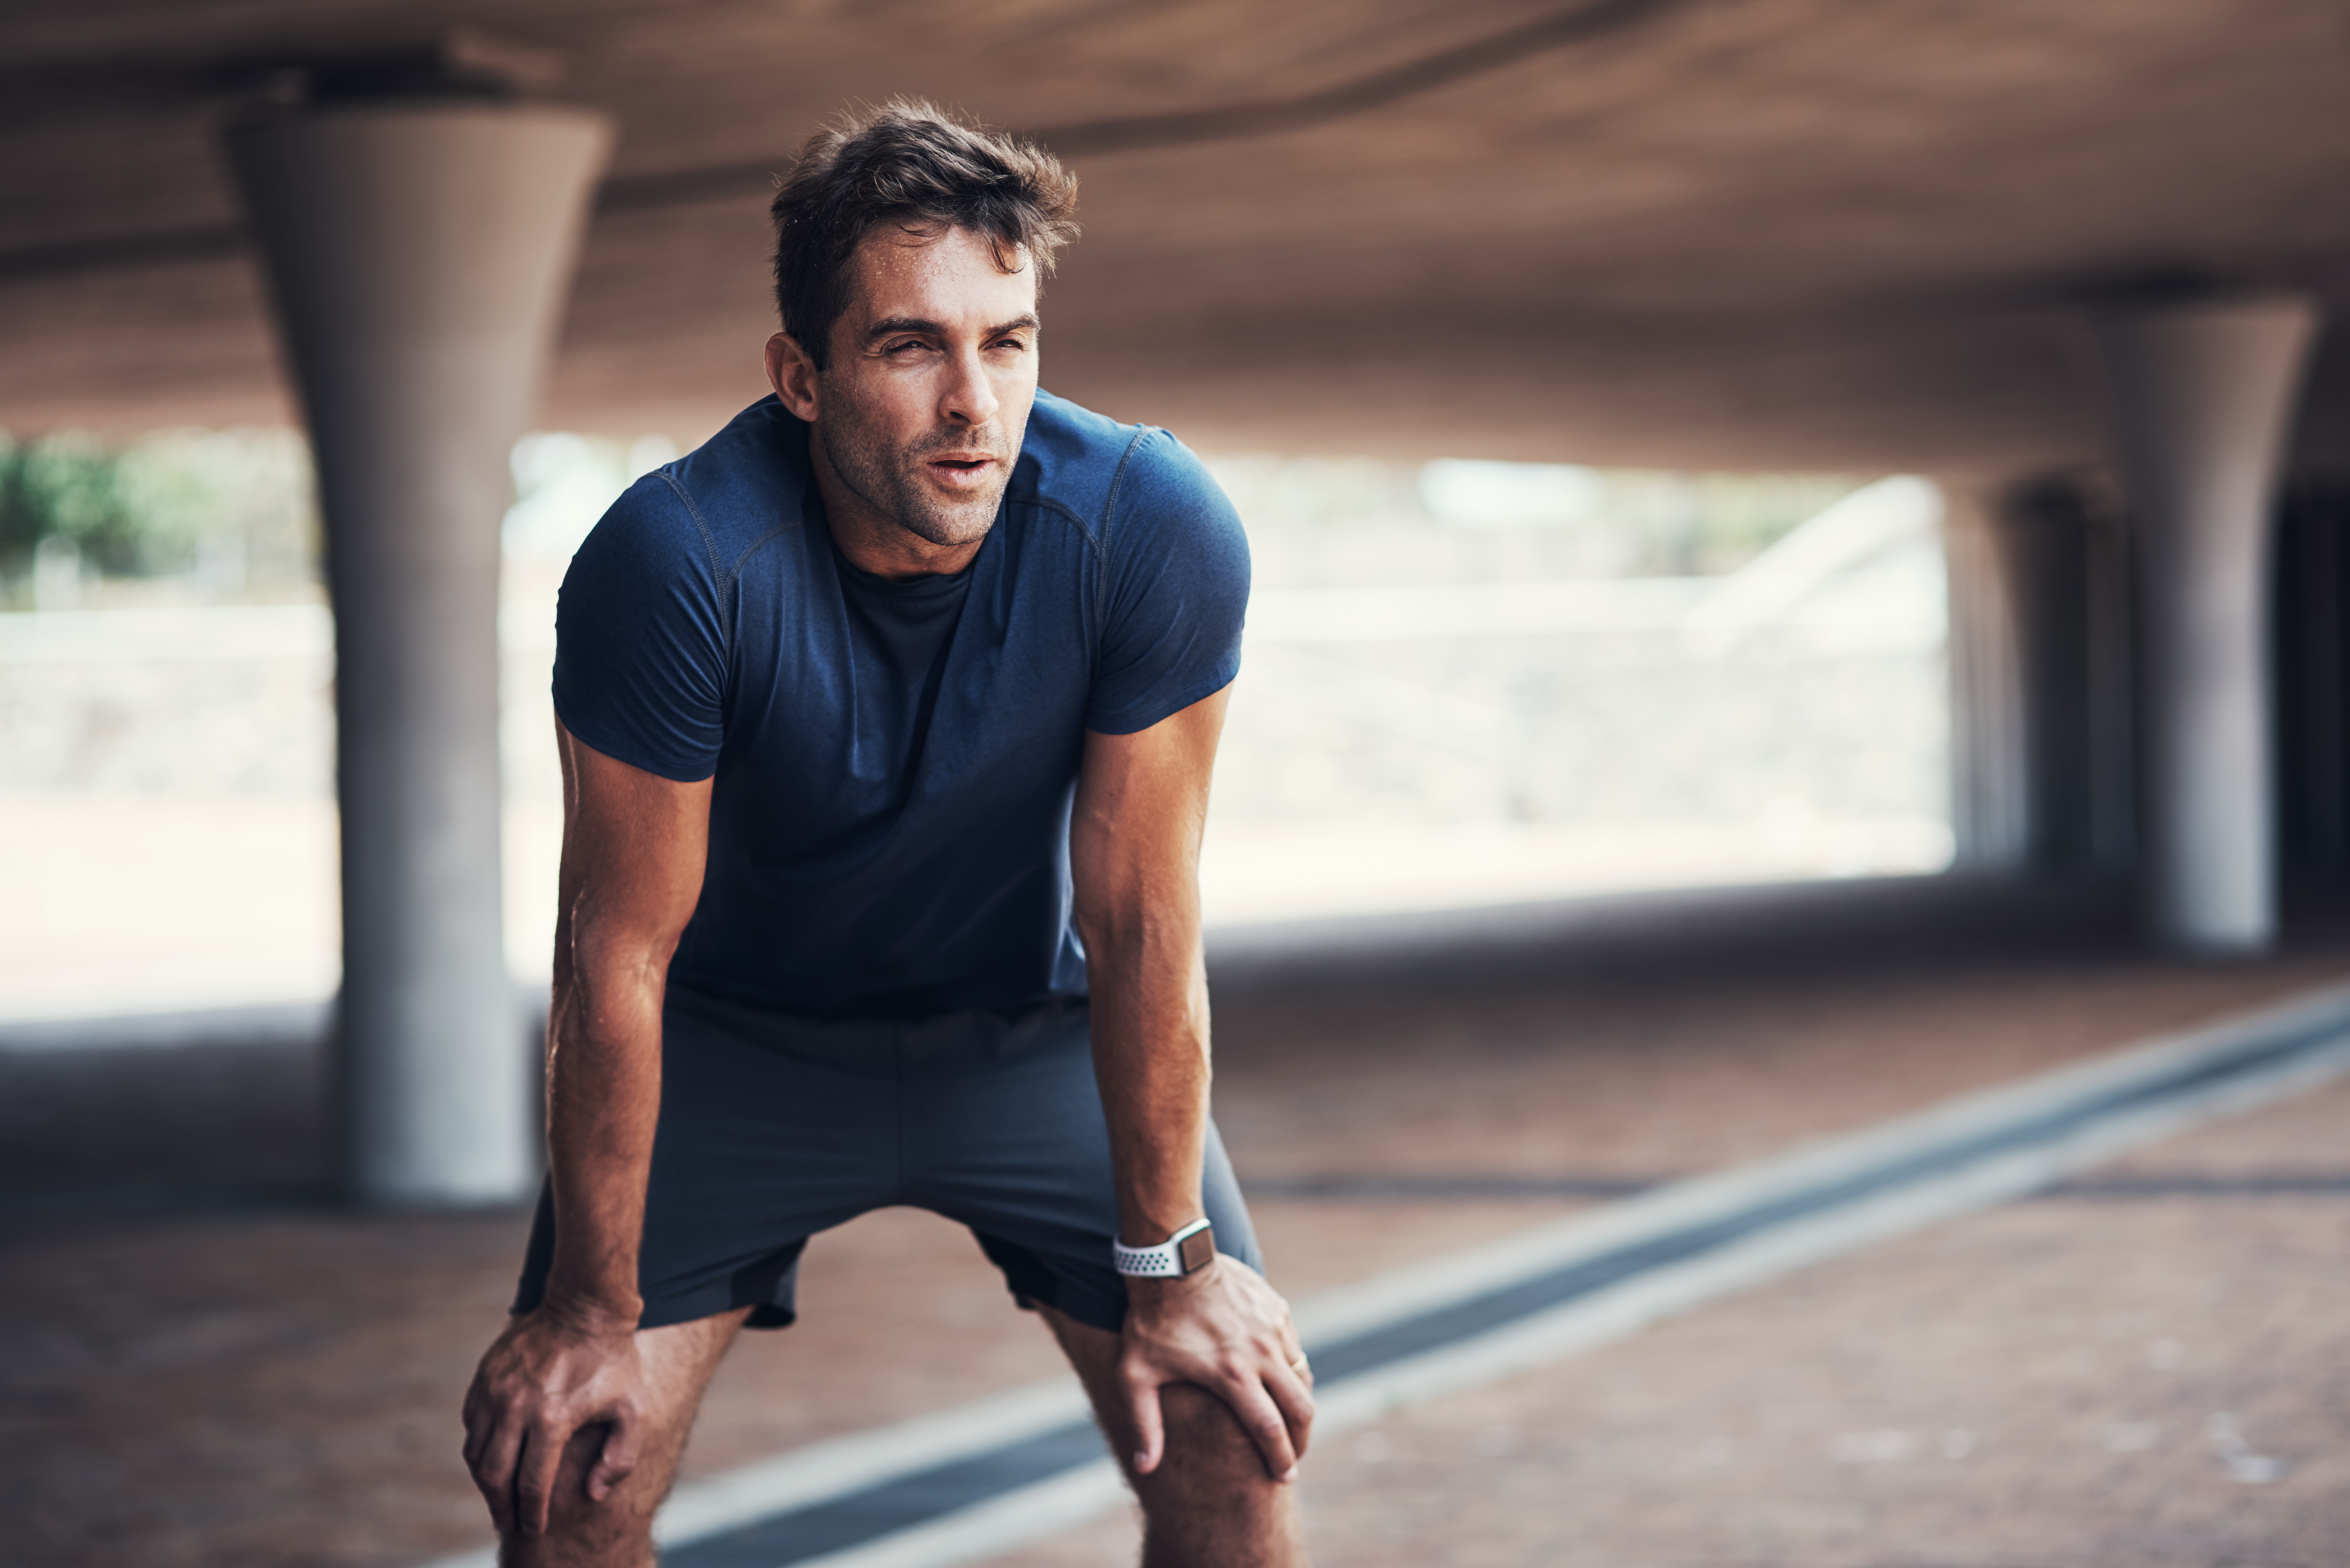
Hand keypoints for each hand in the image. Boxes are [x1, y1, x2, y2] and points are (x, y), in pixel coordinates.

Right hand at [461, 1305, 647, 1537]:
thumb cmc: (614, 1360)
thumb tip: (594, 1493)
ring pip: (477, 1452)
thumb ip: (620, 1456)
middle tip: (508, 1523)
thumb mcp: (633, 1408)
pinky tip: (493, 1457)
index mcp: (552, 1419)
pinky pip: (471, 1423)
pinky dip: (479, 1447)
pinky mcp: (485, 1376)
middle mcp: (516, 1407)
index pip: (532, 1483)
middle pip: (495, 1475)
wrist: (586, 1306)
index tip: (533, 1529)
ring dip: (485, 1481)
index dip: (531, 1514)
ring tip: (498, 1496)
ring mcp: (496, 1390)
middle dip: (500, 1507)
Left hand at [1120, 1255, 1312, 1481]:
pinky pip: (1294, 1347)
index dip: (1281, 1458)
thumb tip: (1144, 1468)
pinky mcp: (1276, 1308)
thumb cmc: (1150, 1322)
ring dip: (1299, 1404)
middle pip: (1300, 1408)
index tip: (1284, 1476)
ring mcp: (1272, 1328)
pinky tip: (1278, 1380)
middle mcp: (1261, 1353)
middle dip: (1302, 1439)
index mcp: (1232, 1375)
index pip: (1270, 1429)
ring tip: (1288, 1422)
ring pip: (1301, 1377)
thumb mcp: (1136, 1374)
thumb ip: (1145, 1423)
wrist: (1172, 1261)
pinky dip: (1291, 1370)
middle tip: (1294, 1457)